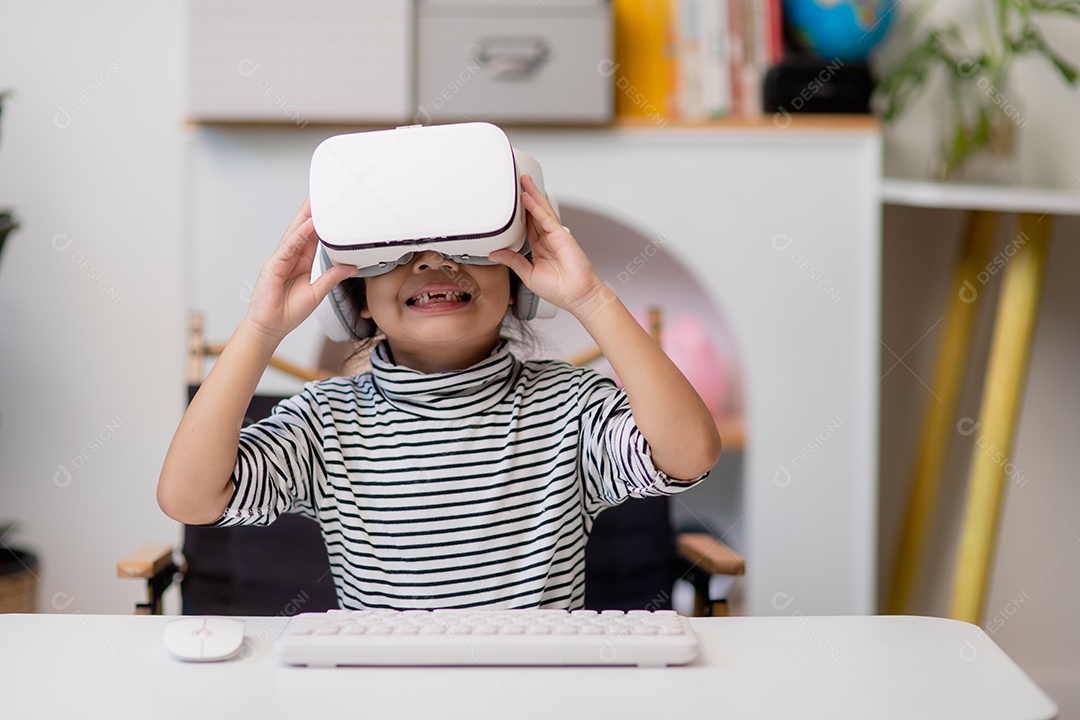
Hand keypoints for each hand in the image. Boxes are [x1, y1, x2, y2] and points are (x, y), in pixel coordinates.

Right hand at [242, 197, 356, 344]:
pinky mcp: (273, 267)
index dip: (320, 223)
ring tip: (316, 203)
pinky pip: (288, 248)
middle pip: (301, 230)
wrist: (270, 327)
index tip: (329, 209)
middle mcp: (290, 258)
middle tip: (321, 195)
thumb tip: (350, 267)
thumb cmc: (288, 312)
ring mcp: (280, 260)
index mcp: (300, 262)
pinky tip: (308, 226)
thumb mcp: (318, 292)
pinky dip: (298, 236)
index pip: (312, 237)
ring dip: (305, 218)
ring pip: (294, 234)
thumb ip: (332, 277)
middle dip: (311, 213)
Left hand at [489, 174, 608, 316]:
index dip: (520, 213)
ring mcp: (555, 236)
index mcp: (540, 249)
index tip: (512, 203)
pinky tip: (527, 197)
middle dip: (527, 197)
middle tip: (518, 182)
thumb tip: (496, 254)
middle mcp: (548, 240)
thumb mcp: (528, 275)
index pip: (527, 226)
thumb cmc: (559, 290)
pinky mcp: (560, 235)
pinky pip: (545, 218)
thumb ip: (513, 261)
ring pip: (541, 210)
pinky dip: (535, 207)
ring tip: (523, 181)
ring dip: (532, 195)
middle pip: (535, 213)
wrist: (577, 296)